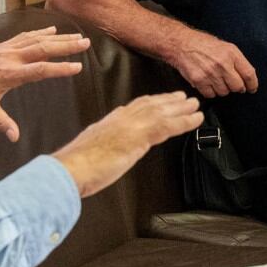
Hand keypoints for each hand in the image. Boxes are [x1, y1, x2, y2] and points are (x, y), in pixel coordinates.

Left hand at [0, 27, 91, 140]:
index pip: (41, 69)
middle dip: (67, 46)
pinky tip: (51, 30)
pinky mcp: (4, 44)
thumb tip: (14, 138)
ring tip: (77, 36)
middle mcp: (13, 58)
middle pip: (44, 48)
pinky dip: (41, 32)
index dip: (60, 68)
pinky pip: (27, 36)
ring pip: (38, 40)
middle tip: (86, 43)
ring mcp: (9, 48)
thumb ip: (1, 122)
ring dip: (59, 37)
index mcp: (10, 74)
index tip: (78, 67)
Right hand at [53, 92, 203, 197]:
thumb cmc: (75, 167)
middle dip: (168, 100)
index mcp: (109, 122)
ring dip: (181, 107)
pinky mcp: (139, 136)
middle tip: (184, 97)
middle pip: (150, 104)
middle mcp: (121, 118)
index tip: (160, 101)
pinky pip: (169, 125)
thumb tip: (106, 152)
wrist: (69, 169)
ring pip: (162, 111)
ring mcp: (131, 125)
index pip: (134, 107)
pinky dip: (185, 121)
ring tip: (195, 104)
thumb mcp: (90, 151)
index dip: (150, 103)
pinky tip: (196, 120)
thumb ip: (102, 147)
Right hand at [169, 29, 258, 96]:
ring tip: (215, 79)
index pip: (249, 74)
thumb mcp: (225, 46)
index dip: (252, 84)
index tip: (252, 88)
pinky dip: (210, 91)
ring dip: (222, 89)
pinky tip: (207, 82)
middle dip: (236, 87)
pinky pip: (210, 94)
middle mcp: (222, 64)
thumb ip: (236, 61)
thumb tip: (247, 78)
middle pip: (237, 86)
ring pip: (224, 92)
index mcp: (231, 53)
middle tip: (231, 83)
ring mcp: (210, 73)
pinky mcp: (199, 81)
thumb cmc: (203, 44)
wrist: (182, 44)